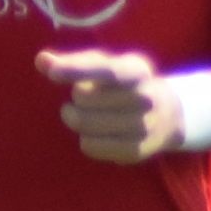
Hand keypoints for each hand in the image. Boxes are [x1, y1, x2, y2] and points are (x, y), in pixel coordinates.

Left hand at [41, 49, 192, 163]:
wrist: (170, 114)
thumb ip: (74, 62)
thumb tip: (41, 60)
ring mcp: (143, 126)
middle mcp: (145, 98)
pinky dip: (86, 139)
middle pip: (86, 99)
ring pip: (86, 125)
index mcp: (137, 70)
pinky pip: (91, 146)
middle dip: (76, 98)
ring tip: (85, 115)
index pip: (104, 69)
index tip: (52, 72)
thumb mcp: (109, 66)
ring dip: (77, 119)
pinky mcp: (136, 151)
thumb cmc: (126, 85)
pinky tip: (95, 133)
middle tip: (83, 98)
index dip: (76, 70)